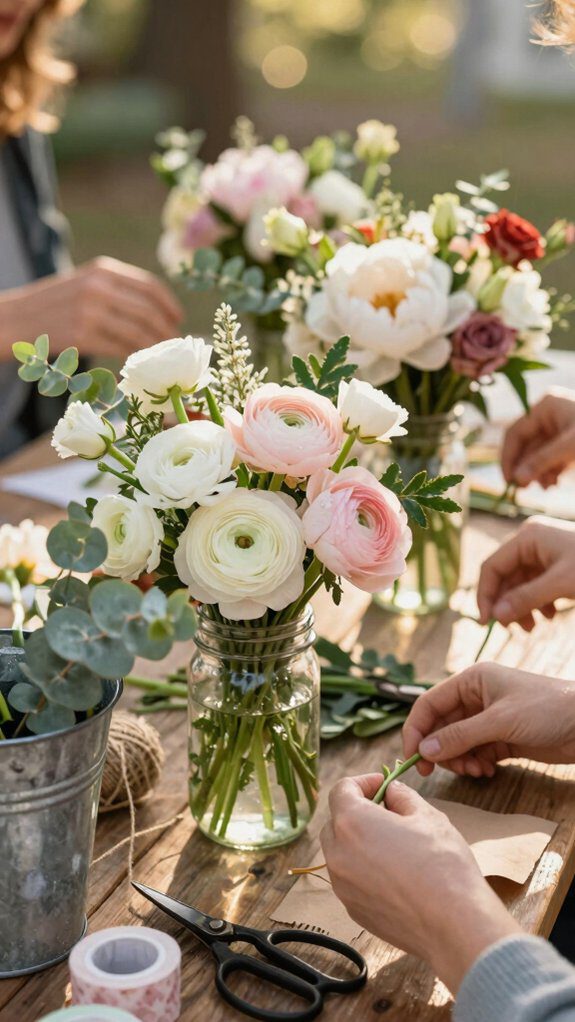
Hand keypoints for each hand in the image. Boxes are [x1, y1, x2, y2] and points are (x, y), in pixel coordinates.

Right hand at [0, 257, 182, 358]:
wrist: (18, 317)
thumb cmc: (59, 304)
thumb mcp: (88, 283)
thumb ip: (119, 291)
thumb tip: (161, 313)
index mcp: (103, 269)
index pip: (149, 286)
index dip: (169, 305)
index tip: (178, 320)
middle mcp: (98, 287)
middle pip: (147, 312)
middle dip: (165, 330)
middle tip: (173, 343)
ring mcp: (90, 311)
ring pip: (137, 333)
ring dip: (153, 346)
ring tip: (159, 354)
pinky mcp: (82, 335)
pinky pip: (119, 348)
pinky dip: (133, 355)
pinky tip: (136, 360)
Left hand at [321, 775, 520, 992]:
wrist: (454, 924)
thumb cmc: (442, 864)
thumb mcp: (427, 816)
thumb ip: (402, 797)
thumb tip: (391, 793)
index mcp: (352, 823)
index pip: (341, 789)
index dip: (363, 782)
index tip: (383, 785)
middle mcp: (338, 854)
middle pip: (336, 821)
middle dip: (358, 812)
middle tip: (389, 813)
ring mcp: (342, 886)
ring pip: (341, 852)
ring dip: (360, 842)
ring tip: (395, 846)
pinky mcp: (353, 910)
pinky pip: (351, 880)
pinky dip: (365, 871)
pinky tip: (396, 876)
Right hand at [402, 661, 574, 778]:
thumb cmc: (548, 709)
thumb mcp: (500, 722)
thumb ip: (460, 736)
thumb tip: (424, 751)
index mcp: (471, 680)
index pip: (429, 704)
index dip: (416, 730)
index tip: (412, 757)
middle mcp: (476, 697)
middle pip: (441, 726)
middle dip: (441, 750)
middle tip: (444, 771)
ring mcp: (488, 719)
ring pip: (456, 743)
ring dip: (460, 760)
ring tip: (476, 770)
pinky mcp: (501, 738)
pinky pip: (474, 752)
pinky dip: (475, 764)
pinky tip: (488, 770)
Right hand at [477, 515, 574, 628]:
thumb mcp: (562, 585)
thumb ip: (527, 599)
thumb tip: (496, 616)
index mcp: (528, 537)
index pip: (492, 566)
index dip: (486, 595)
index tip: (486, 623)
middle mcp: (531, 541)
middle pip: (505, 577)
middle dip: (508, 605)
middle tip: (515, 630)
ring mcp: (543, 552)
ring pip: (519, 584)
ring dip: (522, 607)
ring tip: (533, 628)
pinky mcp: (555, 564)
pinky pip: (535, 585)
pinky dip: (538, 603)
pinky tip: (551, 616)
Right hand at [501, 389, 574, 487]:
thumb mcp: (570, 447)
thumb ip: (542, 461)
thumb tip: (517, 479)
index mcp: (546, 406)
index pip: (514, 433)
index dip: (508, 457)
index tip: (509, 480)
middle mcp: (549, 415)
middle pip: (525, 446)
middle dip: (526, 468)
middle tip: (525, 488)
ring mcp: (558, 427)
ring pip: (537, 454)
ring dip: (539, 473)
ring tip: (549, 486)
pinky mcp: (567, 441)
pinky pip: (549, 457)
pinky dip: (549, 471)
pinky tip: (554, 482)